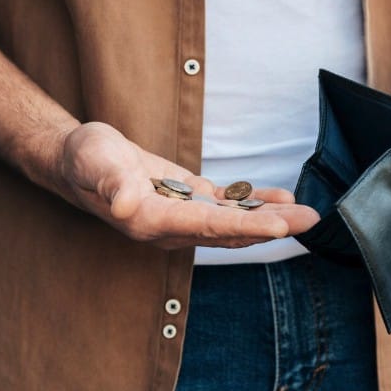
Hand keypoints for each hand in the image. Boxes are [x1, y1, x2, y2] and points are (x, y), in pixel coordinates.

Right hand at [58, 122, 319, 249]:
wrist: (79, 160)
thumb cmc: (85, 160)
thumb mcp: (94, 163)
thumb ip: (111, 184)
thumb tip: (123, 205)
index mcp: (152, 220)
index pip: (208, 226)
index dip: (246, 226)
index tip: (280, 226)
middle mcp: (172, 226)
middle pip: (230, 230)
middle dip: (272, 226)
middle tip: (311, 221)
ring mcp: (183, 215)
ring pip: (234, 221)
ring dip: (271, 217)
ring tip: (307, 214)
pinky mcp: (189, 200)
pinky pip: (228, 206)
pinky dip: (255, 203)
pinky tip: (281, 198)